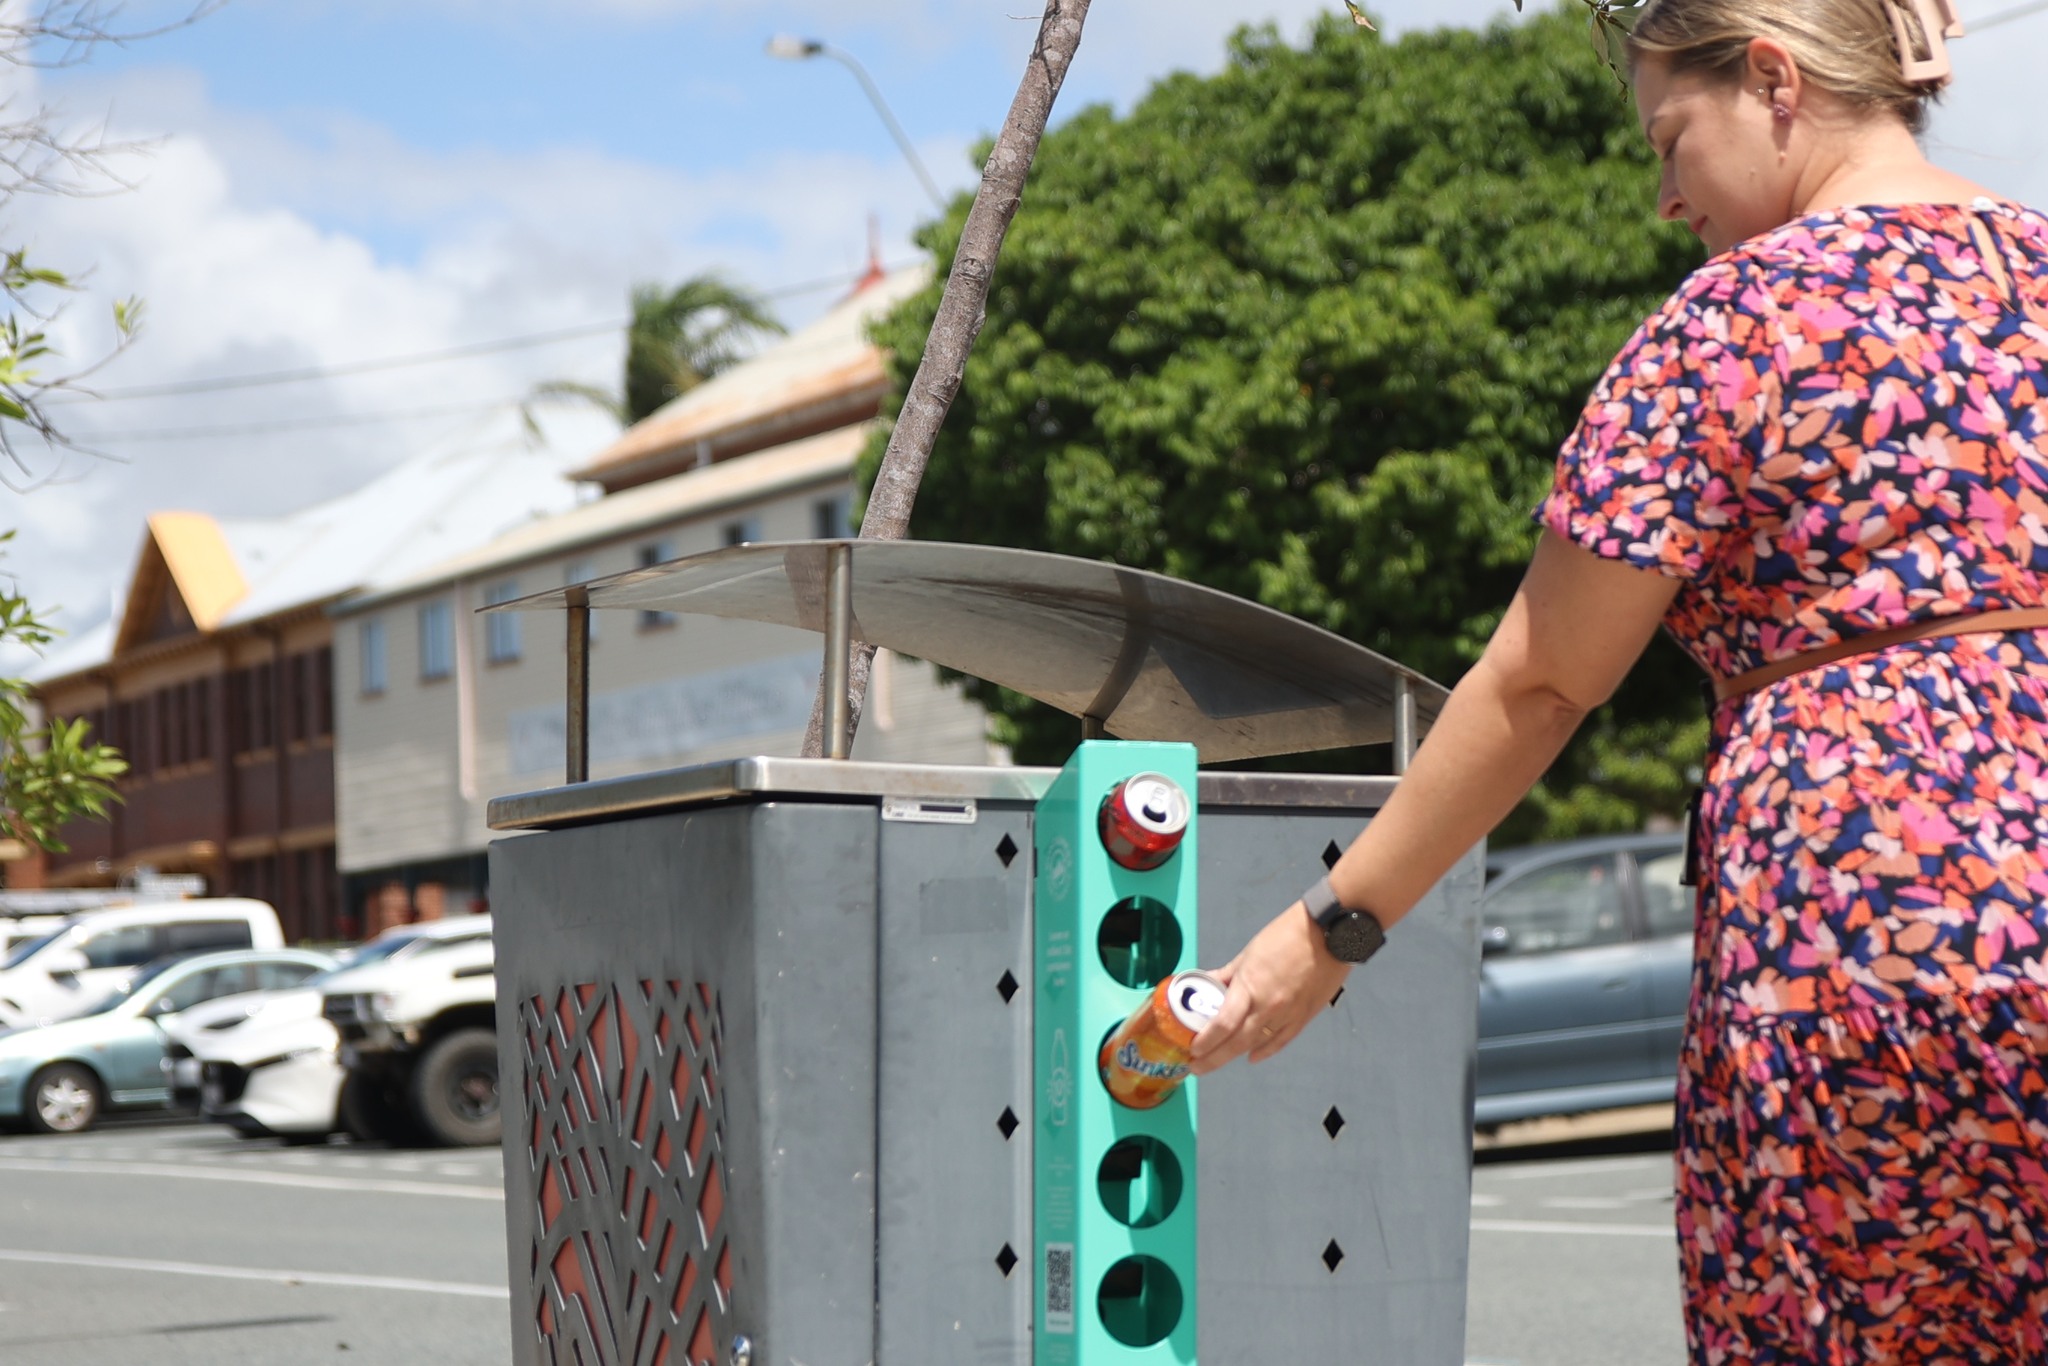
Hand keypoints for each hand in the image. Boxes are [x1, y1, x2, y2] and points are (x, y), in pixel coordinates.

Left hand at [1188, 901, 1350, 1073]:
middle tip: (1196, 1067)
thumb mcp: (1249, 953)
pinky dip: (1265, 1052)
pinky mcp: (1304, 1016)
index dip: (1206, 1041)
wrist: (1329, 934)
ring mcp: (1288, 1015)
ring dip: (1234, 1056)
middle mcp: (1268, 1007)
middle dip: (1213, 1058)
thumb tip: (1208, 983)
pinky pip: (1281, 1041)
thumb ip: (1228, 974)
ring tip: (1216, 1061)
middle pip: (1236, 1042)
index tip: (1192, 1050)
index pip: (1223, 1024)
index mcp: (1250, 987)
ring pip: (1257, 1044)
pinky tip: (1252, 1057)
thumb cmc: (1286, 936)